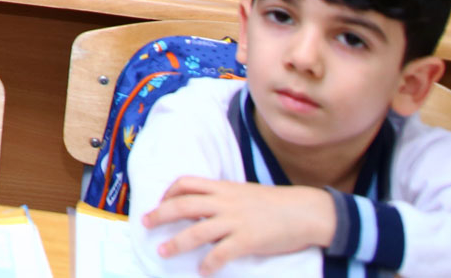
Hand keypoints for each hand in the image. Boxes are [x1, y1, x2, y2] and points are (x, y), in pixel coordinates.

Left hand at [142, 178, 331, 273]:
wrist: (306, 211)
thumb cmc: (276, 203)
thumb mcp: (244, 193)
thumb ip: (223, 198)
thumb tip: (202, 208)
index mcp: (223, 188)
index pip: (186, 182)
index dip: (168, 192)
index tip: (160, 202)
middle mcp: (225, 202)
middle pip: (183, 205)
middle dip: (160, 214)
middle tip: (145, 223)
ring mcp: (236, 221)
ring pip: (197, 231)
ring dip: (176, 243)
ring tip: (163, 251)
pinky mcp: (248, 240)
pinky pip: (221, 253)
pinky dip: (208, 263)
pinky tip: (202, 271)